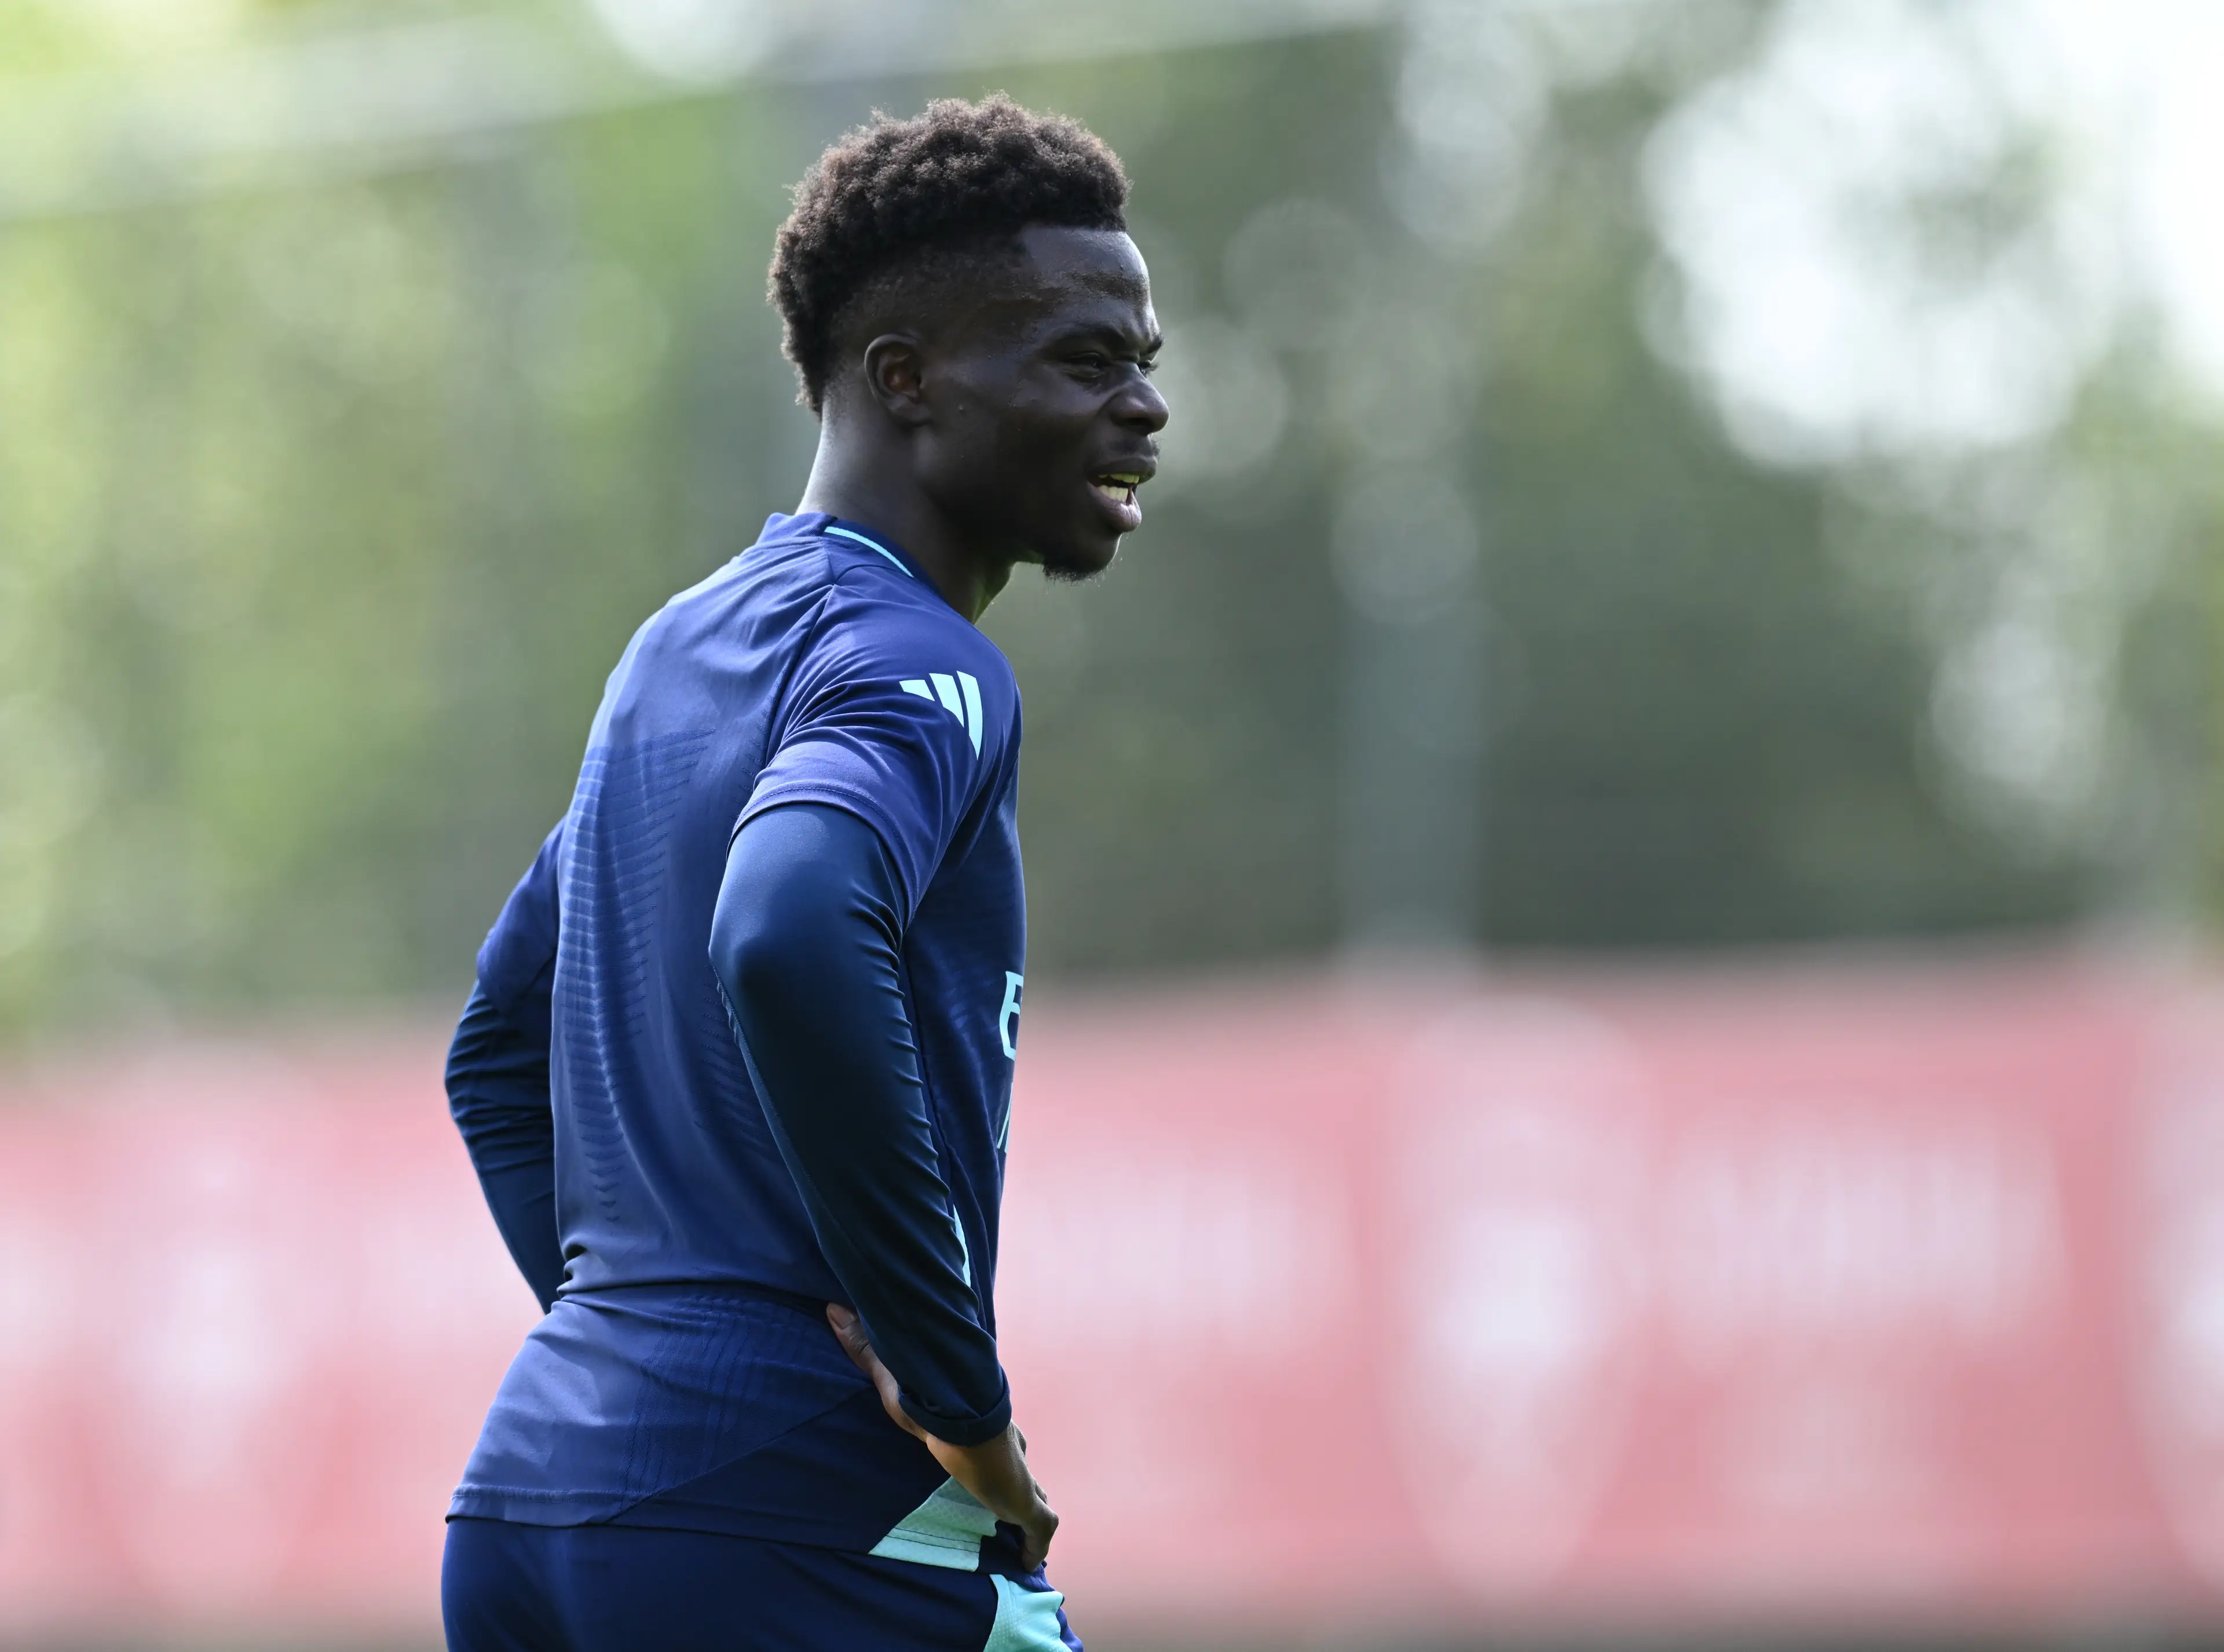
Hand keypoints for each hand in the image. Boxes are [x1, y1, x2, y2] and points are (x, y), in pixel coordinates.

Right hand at [826, 1303, 1058, 1569]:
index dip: (1000, 1447)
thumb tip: (831, 1307)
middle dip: (1017, 1484)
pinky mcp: (1027, 1504)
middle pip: (1020, 1467)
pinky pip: (1041, 1530)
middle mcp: (1008, 1450)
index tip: (993, 1462)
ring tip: (1019, 1540)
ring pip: (1034, 1499)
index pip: (1002, 1435)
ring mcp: (1020, 1478)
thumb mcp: (891, 1381)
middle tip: (1007, 1505)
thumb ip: (863, 1347)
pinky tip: (1027, 1562)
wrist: (966, 1424)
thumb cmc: (933, 1404)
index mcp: (986, 1424)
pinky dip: (1036, 1544)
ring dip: (1028, 1515)